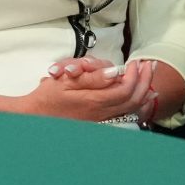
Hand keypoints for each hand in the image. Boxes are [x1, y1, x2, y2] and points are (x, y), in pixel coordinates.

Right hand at [28, 57, 155, 121]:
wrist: (34, 116)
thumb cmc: (46, 98)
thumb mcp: (65, 82)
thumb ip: (92, 78)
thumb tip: (114, 72)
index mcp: (94, 101)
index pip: (125, 89)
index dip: (134, 75)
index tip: (135, 63)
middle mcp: (102, 113)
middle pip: (134, 99)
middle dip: (144, 81)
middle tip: (149, 66)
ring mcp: (101, 119)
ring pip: (132, 108)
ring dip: (144, 91)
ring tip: (149, 78)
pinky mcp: (98, 122)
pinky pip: (125, 114)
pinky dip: (136, 104)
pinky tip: (141, 97)